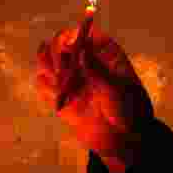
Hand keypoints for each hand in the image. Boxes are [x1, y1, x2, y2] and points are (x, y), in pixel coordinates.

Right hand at [36, 25, 153, 172]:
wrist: (122, 140)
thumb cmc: (128, 111)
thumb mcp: (117, 91)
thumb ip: (98, 71)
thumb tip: (81, 51)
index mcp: (103, 52)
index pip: (83, 31)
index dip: (73, 36)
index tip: (71, 49)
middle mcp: (84, 59)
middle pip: (60, 42)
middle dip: (56, 53)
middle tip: (61, 71)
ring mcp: (71, 76)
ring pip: (47, 59)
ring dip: (46, 66)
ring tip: (59, 81)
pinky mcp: (60, 94)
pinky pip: (43, 82)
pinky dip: (45, 85)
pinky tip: (58, 96)